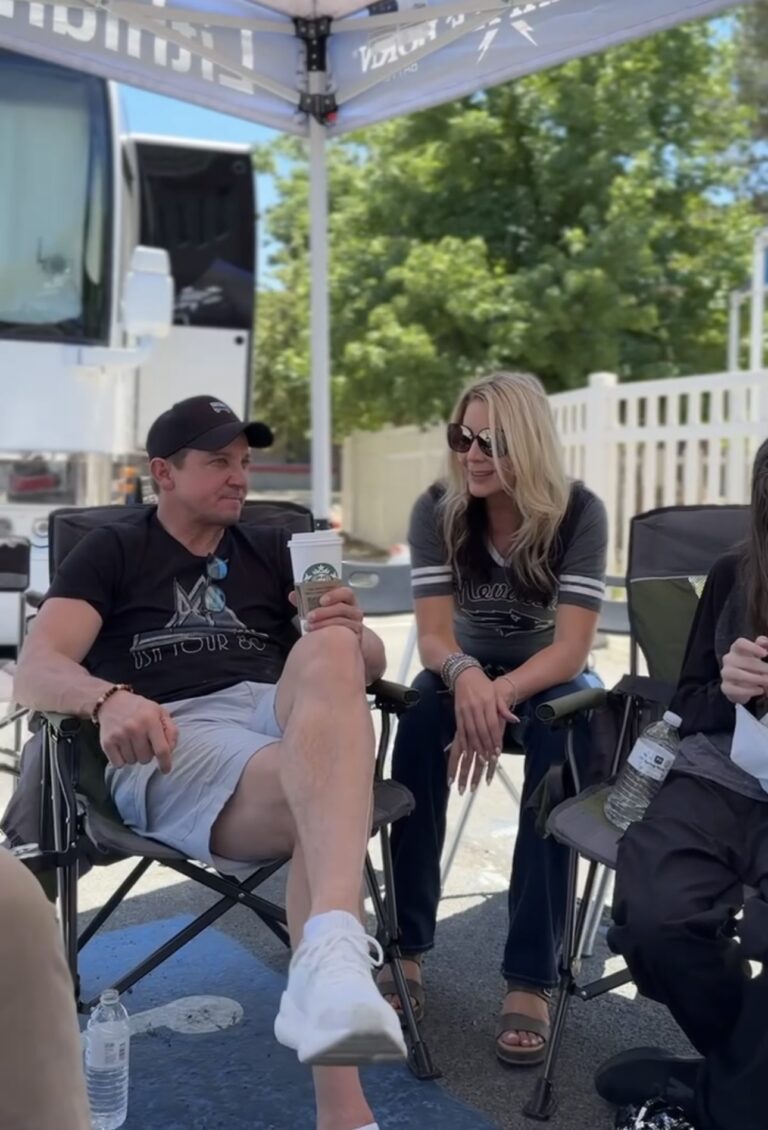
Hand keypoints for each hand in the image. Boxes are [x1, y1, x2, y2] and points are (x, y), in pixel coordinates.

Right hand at [97, 690, 177, 773]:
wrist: (111, 702)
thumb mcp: (160, 713)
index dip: (165, 763)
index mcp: (150, 720)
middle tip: (143, 742)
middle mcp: (134, 728)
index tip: (166, 770)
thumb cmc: (140, 709)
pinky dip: (121, 760)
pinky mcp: (107, 742)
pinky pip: (118, 764)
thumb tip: (170, 750)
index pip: (161, 749)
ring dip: (134, 756)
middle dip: (147, 754)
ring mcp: (119, 736)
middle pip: (146, 759)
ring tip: (131, 742)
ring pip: (132, 762)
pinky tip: (122, 747)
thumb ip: (170, 730)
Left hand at [290, 586, 363, 639]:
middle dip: (324, 612)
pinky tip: (318, 634)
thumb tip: (292, 595)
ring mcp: (356, 623)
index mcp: (347, 599)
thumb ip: (307, 600)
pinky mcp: (355, 636)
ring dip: (324, 623)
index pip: (346, 592)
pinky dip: (330, 633)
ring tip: (309, 626)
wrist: (345, 635)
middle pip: (343, 608)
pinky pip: (344, 634)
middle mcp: (354, 610)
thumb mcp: (320, 607)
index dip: (334, 595)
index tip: (321, 600)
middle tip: (310, 616)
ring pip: (342, 622)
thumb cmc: (331, 617)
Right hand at [450, 667, 516, 788]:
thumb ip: (504, 708)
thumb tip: (513, 719)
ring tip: (480, 759)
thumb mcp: (496, 693)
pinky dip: (464, 742)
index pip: (492, 724)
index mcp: (487, 702)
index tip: (497, 751)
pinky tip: (466, 752)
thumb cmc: (483, 684)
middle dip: (485, 747)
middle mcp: (476, 707)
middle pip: (481, 731)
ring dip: (475, 748)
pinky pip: (461, 730)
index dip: (495, 739)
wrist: (464, 674)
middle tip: (489, 760)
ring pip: (470, 733)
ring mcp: (465, 711)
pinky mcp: (458, 713)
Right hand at [721, 636, 767, 704]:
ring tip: (767, 681)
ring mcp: (725, 673)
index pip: (740, 643)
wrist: (744, 685)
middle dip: (760, 667)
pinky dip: (749, 690)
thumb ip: (763, 646)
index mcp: (737, 649)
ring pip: (736, 674)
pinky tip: (760, 690)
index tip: (765, 654)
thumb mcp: (759, 654)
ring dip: (754, 678)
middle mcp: (728, 659)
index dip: (752, 647)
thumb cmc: (753, 665)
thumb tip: (764, 642)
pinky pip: (735, 689)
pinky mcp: (725, 687)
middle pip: (742, 660)